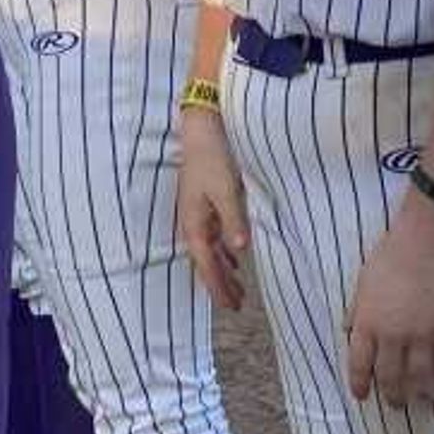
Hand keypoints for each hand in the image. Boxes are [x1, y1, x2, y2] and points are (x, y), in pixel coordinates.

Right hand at [175, 107, 253, 314]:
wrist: (202, 128)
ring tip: (238, 289)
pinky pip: (215, 237)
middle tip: (236, 305)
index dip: (218, 287)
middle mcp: (193, 223)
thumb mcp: (225, 190)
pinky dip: (225, 251)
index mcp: (194, 224)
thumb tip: (240, 249)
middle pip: (207, 262)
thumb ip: (233, 220)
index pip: (206, 265)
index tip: (230, 305)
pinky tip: (235, 258)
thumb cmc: (213, 157)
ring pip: (211, 251)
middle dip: (220, 284)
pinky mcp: (206, 204)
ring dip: (224, 270)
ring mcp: (198, 214)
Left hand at [342, 204, 433, 406]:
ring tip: (421, 397)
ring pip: (420, 377)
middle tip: (395, 403)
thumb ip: (356, 312)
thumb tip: (348, 332)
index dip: (359, 385)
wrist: (427, 241)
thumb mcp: (362, 283)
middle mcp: (392, 336)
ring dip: (420, 392)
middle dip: (392, 396)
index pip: (359, 365)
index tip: (362, 395)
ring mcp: (422, 334)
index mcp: (367, 324)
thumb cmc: (391, 256)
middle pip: (390, 378)